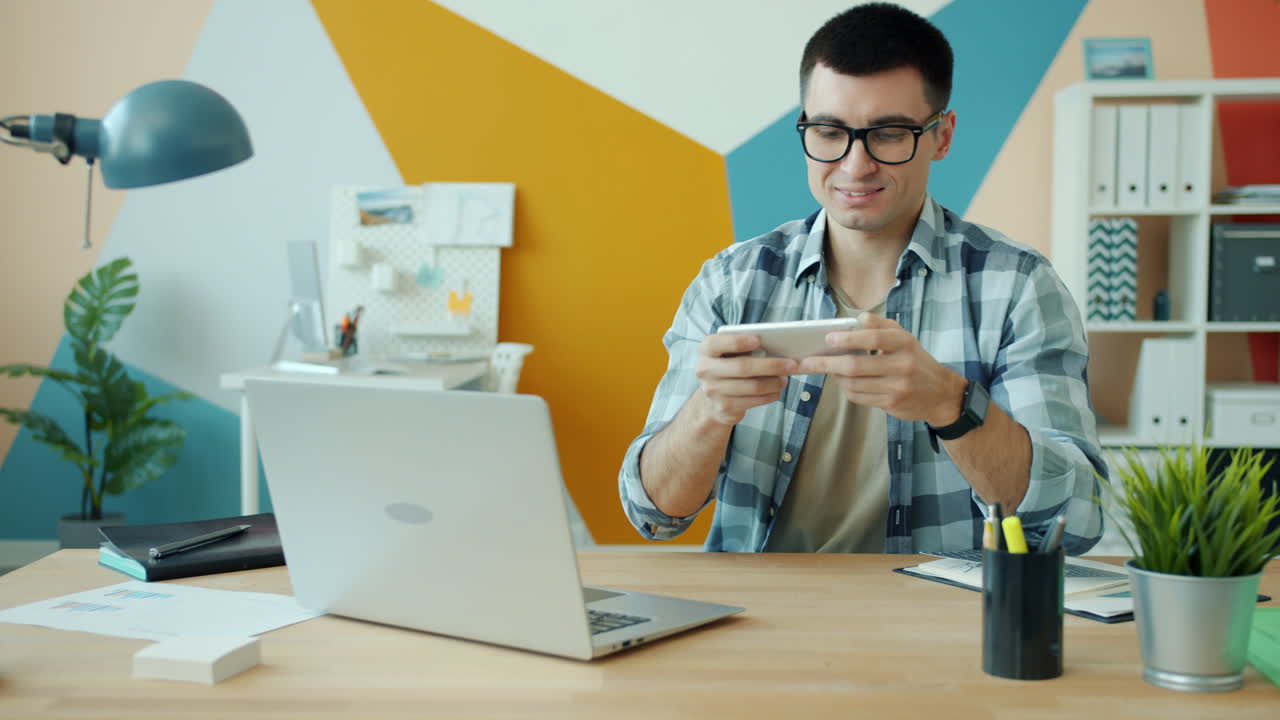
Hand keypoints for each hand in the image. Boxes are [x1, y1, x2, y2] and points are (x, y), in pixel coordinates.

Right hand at [695, 332, 797, 425]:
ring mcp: (713, 390)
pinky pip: (753, 401)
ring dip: (774, 383)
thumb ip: (748, 347)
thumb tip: (782, 349)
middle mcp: (705, 369)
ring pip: (752, 386)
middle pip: (742, 367)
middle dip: (771, 365)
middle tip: (792, 364)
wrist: (712, 400)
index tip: (758, 340)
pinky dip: (769, 395)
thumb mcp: (731, 354)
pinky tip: (777, 391)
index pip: (718, 343)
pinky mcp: (724, 407)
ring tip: (786, 379)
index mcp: (707, 350)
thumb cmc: (729, 368)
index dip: (738, 341)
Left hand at [795, 313, 966, 424]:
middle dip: (827, 364)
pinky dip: (847, 390)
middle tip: (807, 362)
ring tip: (828, 371)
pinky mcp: (892, 404)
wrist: (941, 394)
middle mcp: (902, 364)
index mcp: (904, 342)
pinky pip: (860, 397)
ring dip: (835, 378)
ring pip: (854, 384)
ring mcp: (898, 387)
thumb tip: (855, 320)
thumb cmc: (915, 360)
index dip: (848, 338)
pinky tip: (844, 383)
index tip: (828, 339)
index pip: (873, 338)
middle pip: (856, 366)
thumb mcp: (904, 338)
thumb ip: (880, 325)